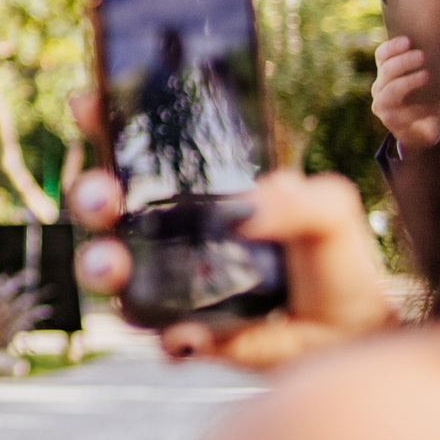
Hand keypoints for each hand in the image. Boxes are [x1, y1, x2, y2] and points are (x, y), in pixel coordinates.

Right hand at [65, 94, 394, 372]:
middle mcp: (169, 231)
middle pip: (103, 206)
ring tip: (114, 268)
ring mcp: (168, 283)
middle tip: (105, 198)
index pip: (138, 147)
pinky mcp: (184, 333)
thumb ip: (300, 200)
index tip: (87, 105)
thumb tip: (246, 214)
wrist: (352, 329)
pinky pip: (156, 334)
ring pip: (107, 270)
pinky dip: (164, 334)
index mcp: (197, 189)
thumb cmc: (333, 256)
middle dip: (89, 196)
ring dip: (98, 265)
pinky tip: (185, 333)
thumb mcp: (330, 207)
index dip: (104, 122)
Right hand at [370, 37, 439, 150]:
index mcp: (386, 72)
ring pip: (391, 90)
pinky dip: (422, 108)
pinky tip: (438, 106)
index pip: (382, 55)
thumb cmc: (427, 98)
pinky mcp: (389, 121)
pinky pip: (404, 113)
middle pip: (387, 70)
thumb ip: (430, 65)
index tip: (408, 40)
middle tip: (422, 55)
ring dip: (409, 81)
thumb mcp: (428, 78)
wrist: (422, 129)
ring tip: (426, 75)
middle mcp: (379, 87)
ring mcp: (381, 104)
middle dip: (404, 61)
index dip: (392, 47)